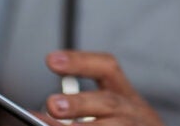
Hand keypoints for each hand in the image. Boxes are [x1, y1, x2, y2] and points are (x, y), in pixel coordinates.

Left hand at [42, 51, 164, 125]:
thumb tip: (44, 113)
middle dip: (80, 103)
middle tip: (53, 104)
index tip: (52, 60)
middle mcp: (135, 112)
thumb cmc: (128, 125)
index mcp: (126, 98)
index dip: (80, 62)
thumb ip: (83, 109)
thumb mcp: (113, 113)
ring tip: (52, 124)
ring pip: (114, 125)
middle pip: (109, 102)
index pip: (107, 68)